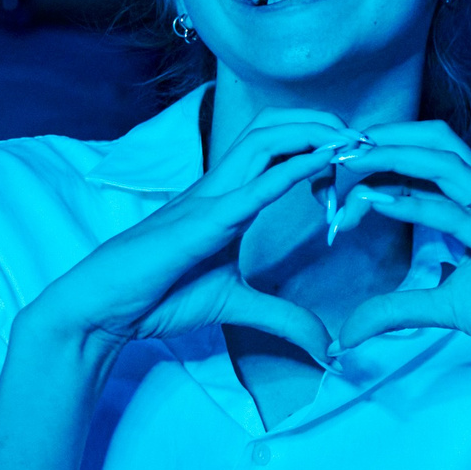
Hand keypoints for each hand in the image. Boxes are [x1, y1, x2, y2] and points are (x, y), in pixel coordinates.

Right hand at [27, 109, 351, 361]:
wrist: (104, 308)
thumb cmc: (158, 295)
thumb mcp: (237, 306)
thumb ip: (284, 319)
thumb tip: (327, 346)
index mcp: (229, 199)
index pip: (276, 149)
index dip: (318, 143)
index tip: (358, 157)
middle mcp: (220, 188)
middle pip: (273, 129)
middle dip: (322, 123)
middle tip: (366, 138)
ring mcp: (209, 199)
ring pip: (264, 141)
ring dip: (312, 134)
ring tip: (352, 141)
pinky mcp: (201, 222)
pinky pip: (251, 187)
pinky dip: (290, 171)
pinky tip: (321, 165)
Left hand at [329, 124, 470, 390]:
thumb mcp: (446, 308)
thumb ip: (399, 308)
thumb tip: (349, 330)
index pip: (431, 156)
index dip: (386, 151)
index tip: (340, 169)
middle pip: (439, 142)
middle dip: (386, 137)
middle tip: (335, 149)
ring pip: (450, 164)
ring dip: (395, 156)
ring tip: (349, 161)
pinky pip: (460, 216)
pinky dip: (416, 202)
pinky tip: (378, 200)